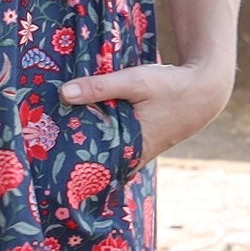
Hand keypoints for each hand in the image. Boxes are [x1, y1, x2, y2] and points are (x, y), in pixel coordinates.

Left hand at [60, 57, 233, 165]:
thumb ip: (100, 87)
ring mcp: (141, 149)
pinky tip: (84, 123)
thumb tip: (63, 93)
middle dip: (76, 154)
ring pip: (108, 152)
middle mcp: (136, 155)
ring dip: (89, 143)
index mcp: (133, 148)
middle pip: (99, 161)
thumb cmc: (171, 87)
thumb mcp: (134, 82)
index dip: (73, 167)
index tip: (48, 161)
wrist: (205, 89)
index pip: (97, 168)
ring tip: (55, 134)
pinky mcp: (143, 139)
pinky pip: (117, 143)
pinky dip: (103, 135)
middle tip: (44, 145)